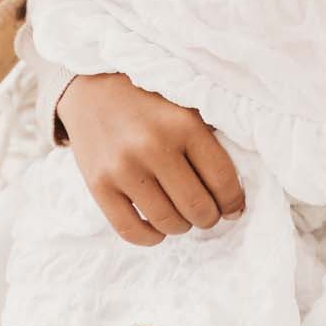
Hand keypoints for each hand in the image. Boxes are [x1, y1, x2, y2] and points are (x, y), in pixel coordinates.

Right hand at [57, 72, 245, 246]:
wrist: (93, 89)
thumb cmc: (150, 101)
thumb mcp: (186, 107)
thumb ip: (209, 143)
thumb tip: (233, 199)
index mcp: (183, 124)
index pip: (222, 179)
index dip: (233, 201)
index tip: (232, 207)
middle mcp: (153, 146)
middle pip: (197, 207)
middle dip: (209, 217)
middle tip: (206, 212)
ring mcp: (123, 168)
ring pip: (168, 222)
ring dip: (182, 226)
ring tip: (181, 214)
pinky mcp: (98, 185)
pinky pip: (131, 231)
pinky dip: (151, 237)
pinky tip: (157, 227)